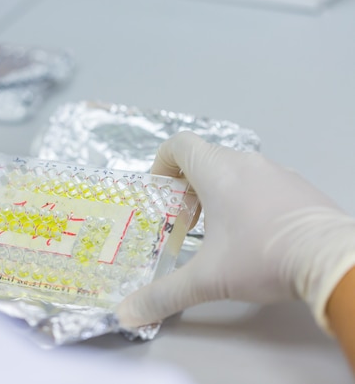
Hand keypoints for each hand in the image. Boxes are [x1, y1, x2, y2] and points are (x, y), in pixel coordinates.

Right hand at [116, 131, 354, 331]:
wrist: (332, 260)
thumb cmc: (264, 258)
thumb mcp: (206, 280)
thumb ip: (162, 295)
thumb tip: (128, 314)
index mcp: (218, 171)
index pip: (178, 144)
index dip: (161, 165)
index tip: (162, 194)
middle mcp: (246, 163)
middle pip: (204, 159)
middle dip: (187, 187)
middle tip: (184, 221)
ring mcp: (277, 172)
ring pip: (234, 170)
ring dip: (218, 193)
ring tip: (218, 232)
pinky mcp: (298, 188)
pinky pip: (262, 182)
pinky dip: (247, 199)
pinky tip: (255, 235)